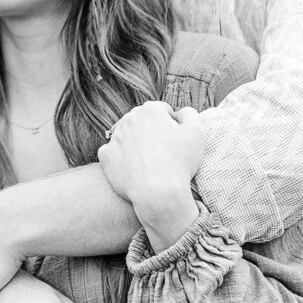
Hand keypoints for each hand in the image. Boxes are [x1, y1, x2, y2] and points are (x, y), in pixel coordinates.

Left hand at [98, 101, 203, 250]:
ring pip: (128, 137)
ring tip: (150, 162)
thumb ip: (190, 114)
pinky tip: (135, 169)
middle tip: (164, 153)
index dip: (172, 126)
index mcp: (150, 110)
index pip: (162, 111)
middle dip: (152, 132)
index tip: (176, 142)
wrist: (157, 193)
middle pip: (142, 121)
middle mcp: (129, 119)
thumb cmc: (180, 163)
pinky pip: (114, 153)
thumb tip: (178, 112)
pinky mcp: (106, 155)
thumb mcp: (197, 133)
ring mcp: (114, 137)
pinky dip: (122, 159)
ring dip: (137, 145)